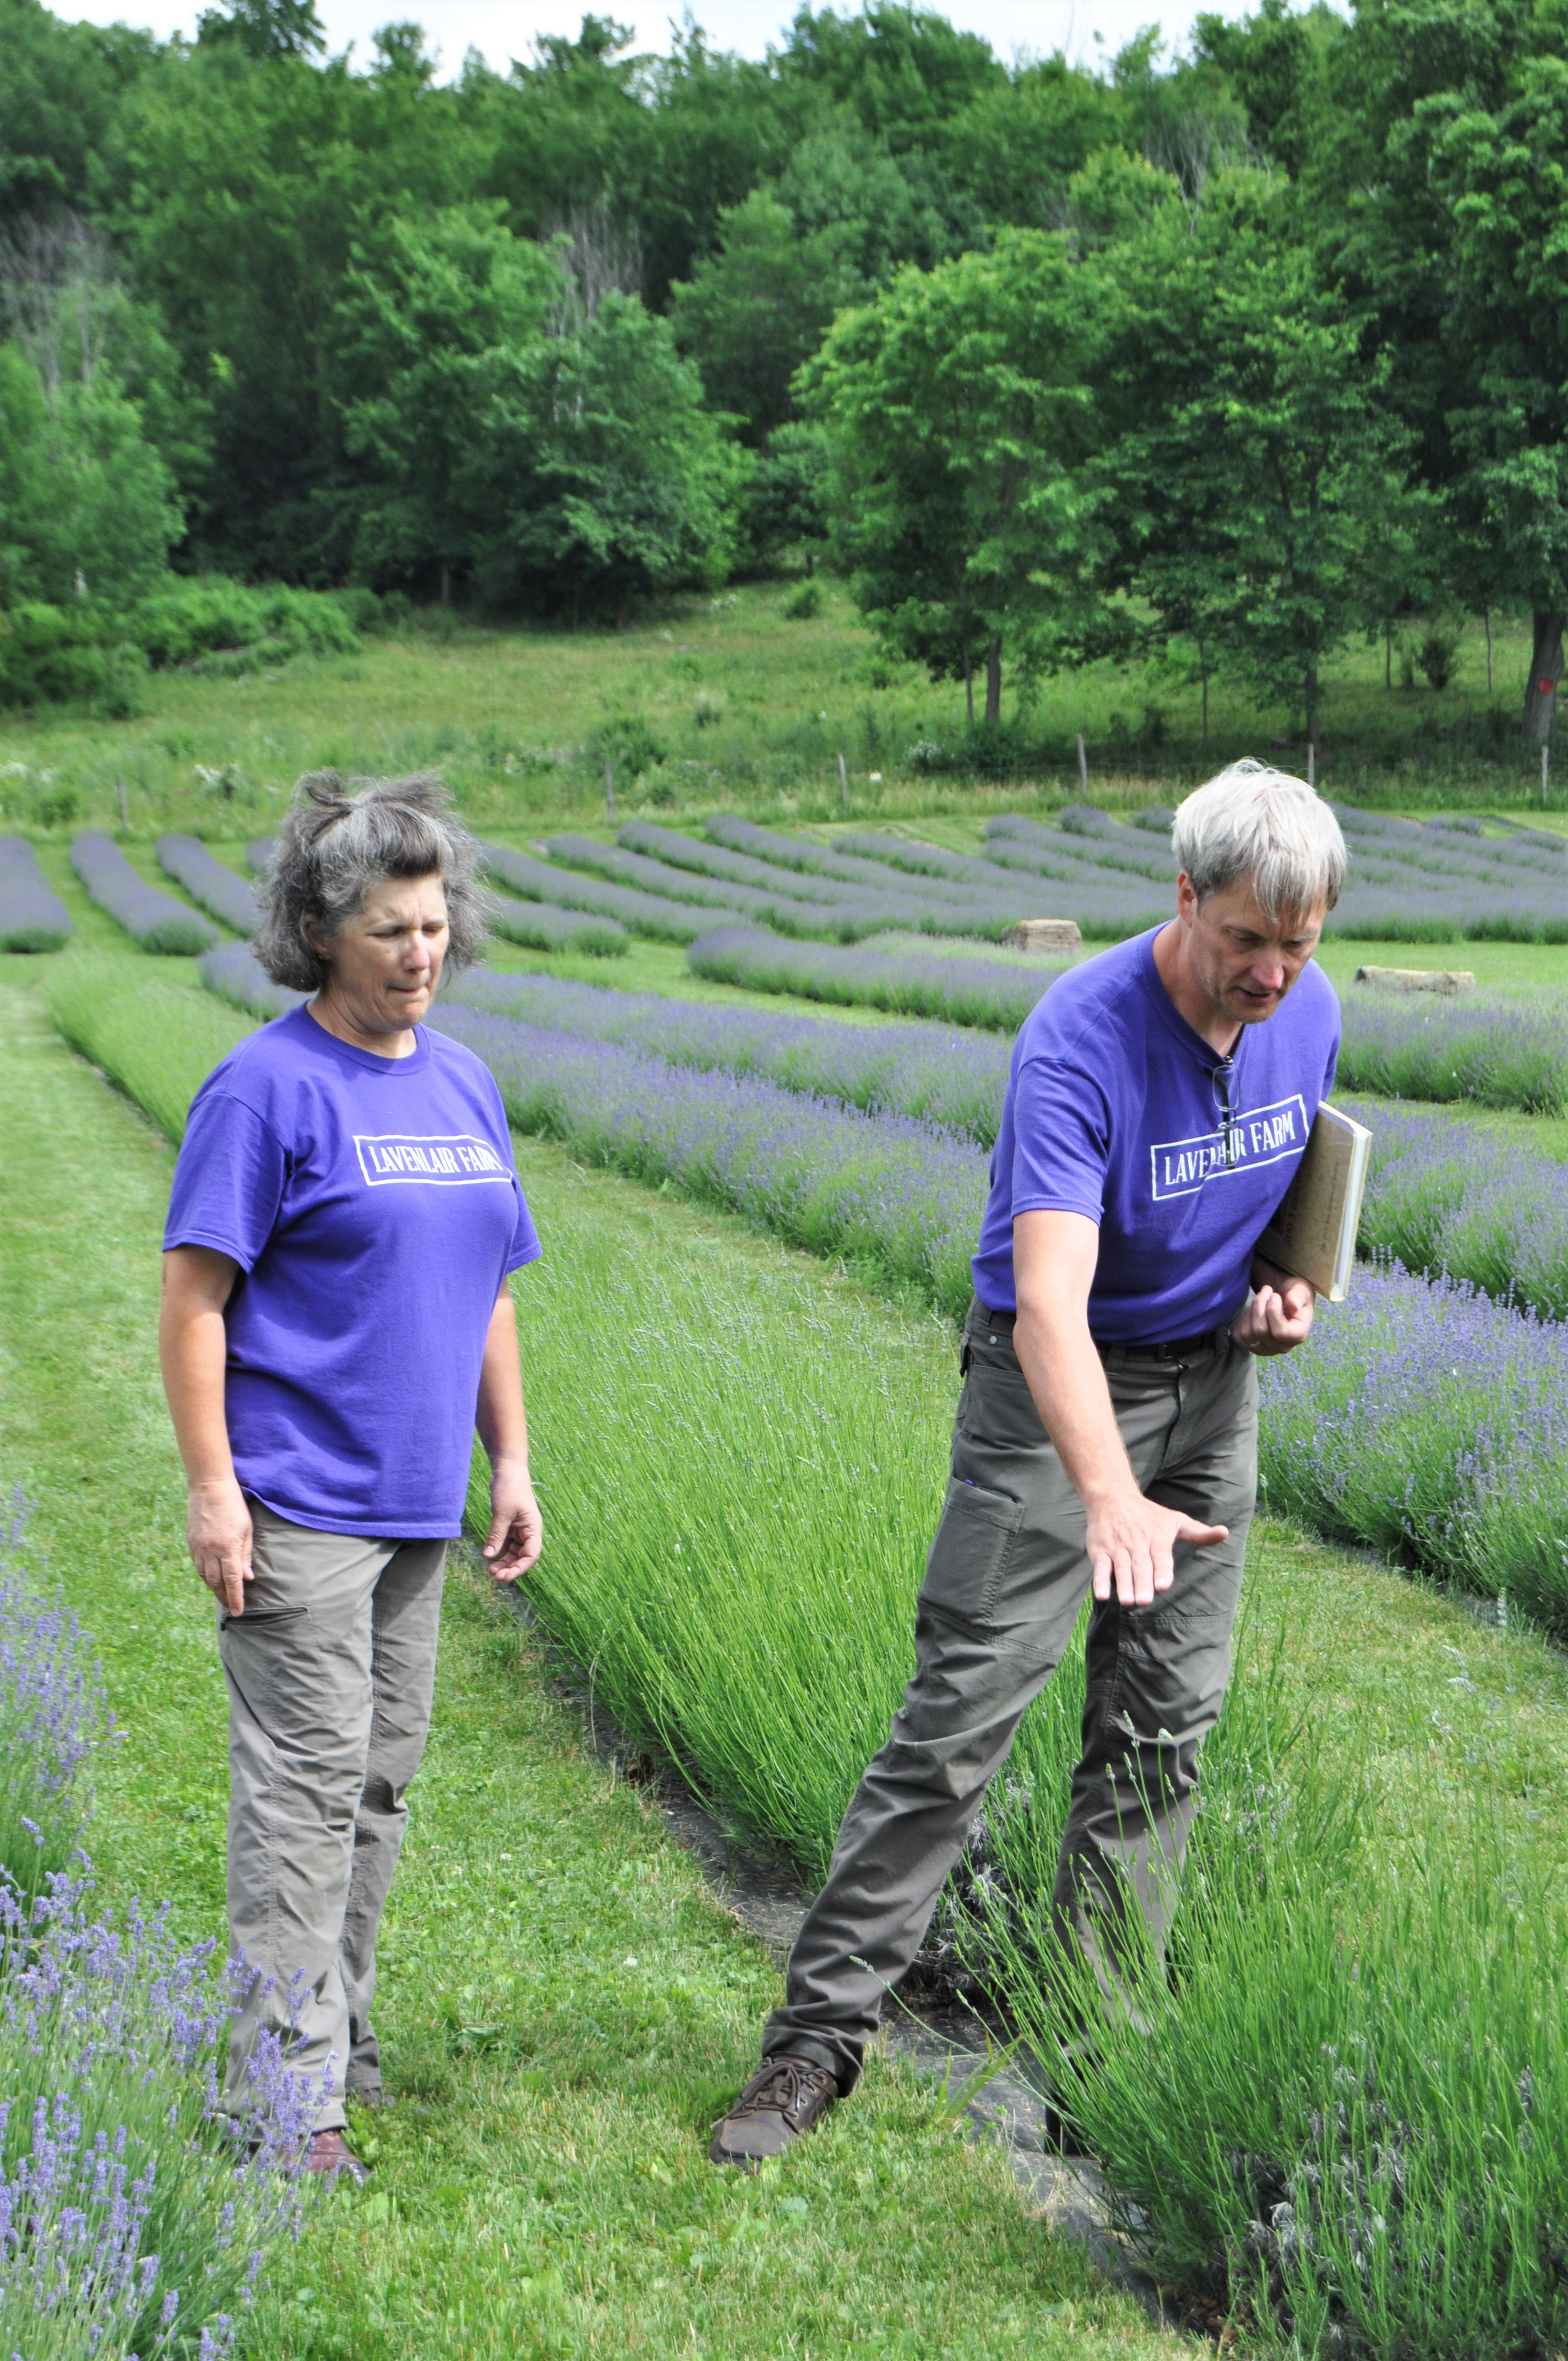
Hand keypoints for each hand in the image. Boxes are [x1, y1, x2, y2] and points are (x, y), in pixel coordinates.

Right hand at [187, 1477, 252, 1616]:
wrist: (209, 1487)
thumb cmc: (234, 1506)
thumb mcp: (247, 1529)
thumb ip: (246, 1554)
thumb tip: (247, 1578)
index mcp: (227, 1547)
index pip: (232, 1580)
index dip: (236, 1598)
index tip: (239, 1611)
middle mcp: (210, 1550)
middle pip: (216, 1582)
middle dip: (224, 1597)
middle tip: (231, 1607)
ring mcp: (198, 1547)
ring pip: (205, 1576)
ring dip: (214, 1588)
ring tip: (222, 1597)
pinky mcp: (191, 1543)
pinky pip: (198, 1565)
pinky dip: (205, 1575)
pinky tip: (211, 1579)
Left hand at [483, 1460, 541, 1581]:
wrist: (506, 1469)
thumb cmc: (509, 1488)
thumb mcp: (502, 1513)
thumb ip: (496, 1536)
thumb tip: (488, 1557)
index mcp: (533, 1528)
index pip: (531, 1555)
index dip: (520, 1569)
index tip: (505, 1577)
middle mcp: (528, 1531)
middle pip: (522, 1557)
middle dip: (510, 1567)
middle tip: (494, 1576)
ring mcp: (518, 1529)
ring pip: (513, 1552)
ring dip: (503, 1561)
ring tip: (490, 1570)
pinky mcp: (509, 1525)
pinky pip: (505, 1543)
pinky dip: (498, 1551)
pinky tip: (489, 1555)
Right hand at [1086, 1491, 1228, 1608]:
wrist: (1112, 1498)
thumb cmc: (1149, 1514)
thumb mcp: (1176, 1520)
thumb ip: (1199, 1533)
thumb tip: (1225, 1533)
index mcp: (1157, 1537)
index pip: (1160, 1556)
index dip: (1162, 1570)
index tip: (1163, 1586)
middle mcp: (1137, 1543)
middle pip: (1140, 1565)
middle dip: (1142, 1583)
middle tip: (1144, 1601)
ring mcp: (1117, 1548)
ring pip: (1120, 1568)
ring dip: (1123, 1585)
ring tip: (1127, 1602)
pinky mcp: (1100, 1551)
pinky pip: (1100, 1568)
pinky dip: (1100, 1581)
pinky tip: (1102, 1595)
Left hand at [1232, 1275, 1314, 1356]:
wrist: (1283, 1299)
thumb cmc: (1293, 1294)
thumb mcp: (1300, 1290)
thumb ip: (1298, 1296)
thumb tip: (1293, 1305)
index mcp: (1298, 1336)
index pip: (1281, 1332)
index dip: (1273, 1311)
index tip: (1275, 1295)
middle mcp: (1282, 1347)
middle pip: (1260, 1330)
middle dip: (1260, 1304)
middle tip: (1266, 1290)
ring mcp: (1265, 1349)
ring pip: (1247, 1333)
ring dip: (1251, 1310)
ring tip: (1261, 1298)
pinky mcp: (1250, 1346)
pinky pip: (1239, 1335)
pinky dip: (1244, 1318)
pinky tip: (1254, 1310)